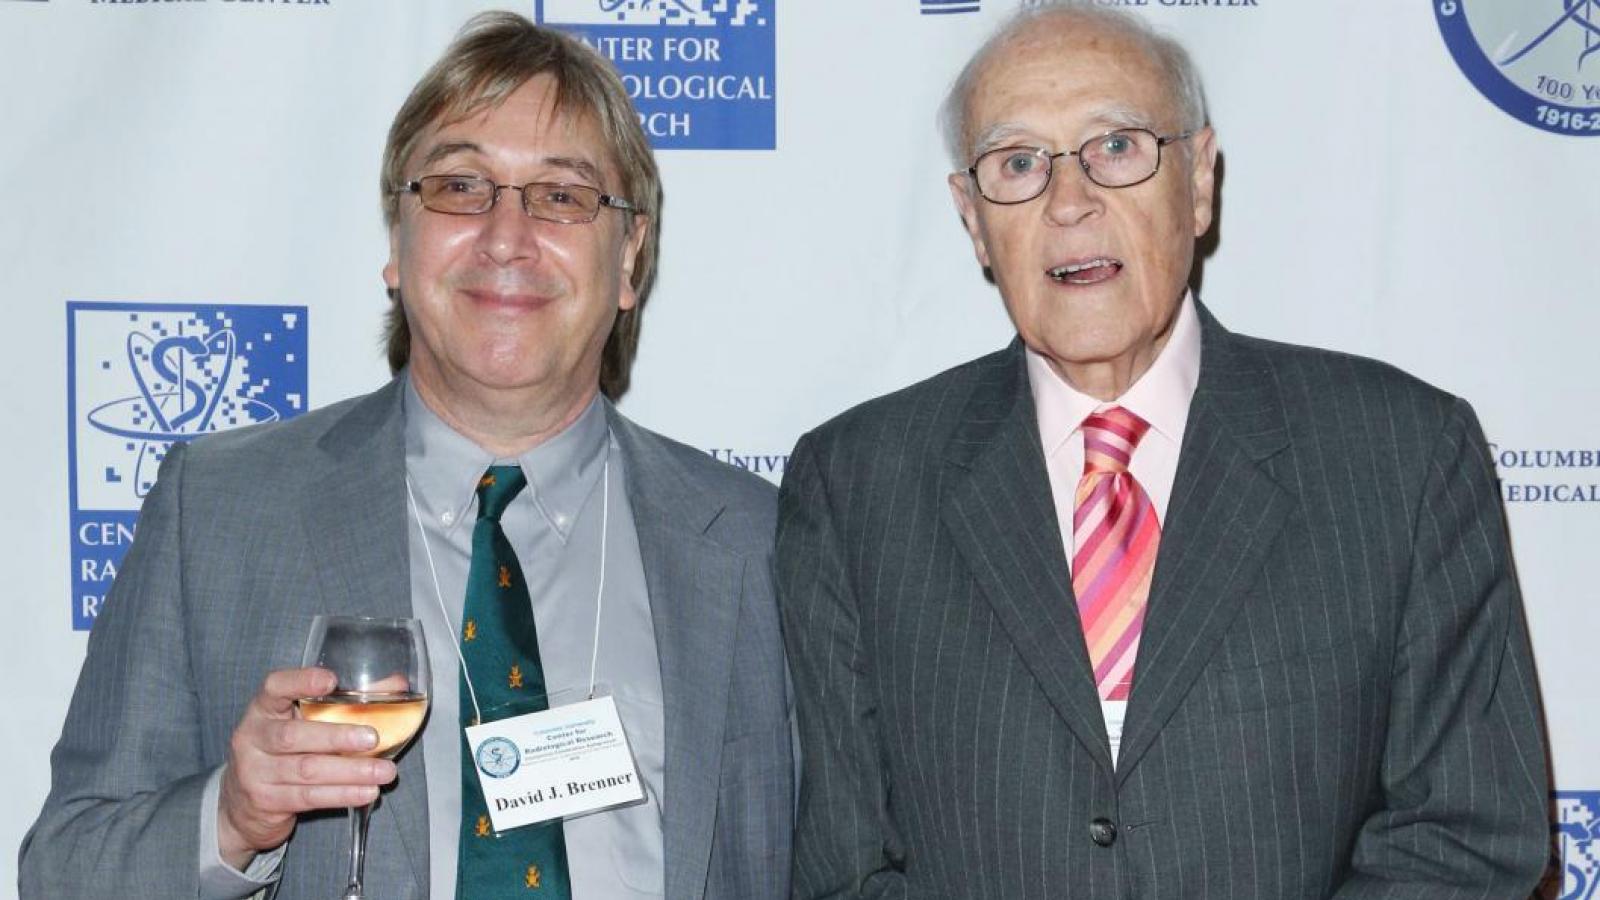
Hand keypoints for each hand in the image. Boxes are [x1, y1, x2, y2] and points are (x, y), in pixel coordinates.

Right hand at [216, 667, 397, 868]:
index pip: (274, 687)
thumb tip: (396, 684)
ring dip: (350, 772)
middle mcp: (252, 737)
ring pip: (306, 770)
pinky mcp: (265, 801)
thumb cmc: (285, 751)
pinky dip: (341, 795)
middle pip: (293, 736)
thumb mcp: (304, 723)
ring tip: (384, 771)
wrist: (243, 804)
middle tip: (373, 738)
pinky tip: (366, 792)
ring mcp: (254, 772)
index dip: (300, 681)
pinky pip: (308, 797)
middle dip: (337, 737)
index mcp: (263, 709)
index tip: (331, 680)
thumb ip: (346, 702)